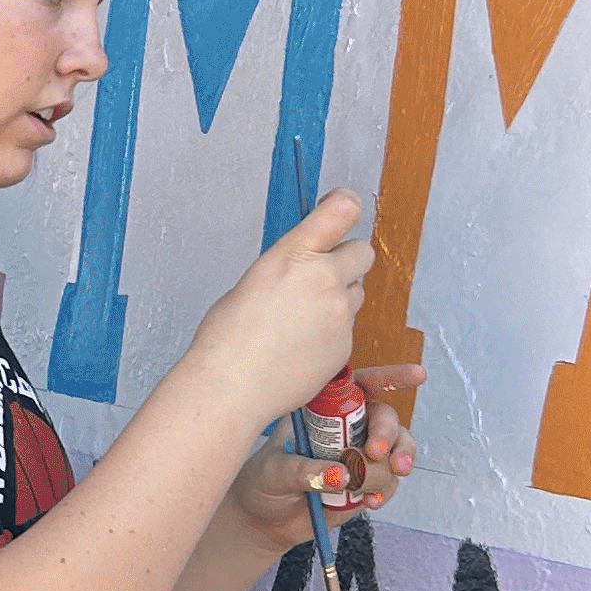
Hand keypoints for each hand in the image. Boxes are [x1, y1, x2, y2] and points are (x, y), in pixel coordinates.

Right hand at [188, 191, 372, 428]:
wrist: (232, 386)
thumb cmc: (227, 338)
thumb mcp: (253, 281)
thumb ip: (288, 266)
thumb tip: (303, 266)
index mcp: (294, 254)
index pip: (342, 209)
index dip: (344, 204)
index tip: (339, 208)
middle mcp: (324, 279)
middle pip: (362, 252)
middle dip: (346, 259)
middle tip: (321, 274)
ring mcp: (340, 313)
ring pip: (357, 292)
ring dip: (339, 298)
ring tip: (303, 319)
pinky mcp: (346, 344)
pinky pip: (348, 327)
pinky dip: (332, 331)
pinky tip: (301, 344)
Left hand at [225, 370, 423, 549]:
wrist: (264, 520)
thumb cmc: (263, 483)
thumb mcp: (275, 473)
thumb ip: (305, 471)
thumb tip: (341, 474)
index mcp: (322, 410)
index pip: (359, 386)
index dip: (389, 378)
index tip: (416, 376)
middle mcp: (346, 429)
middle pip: (384, 418)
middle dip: (388, 434)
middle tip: (375, 453)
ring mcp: (359, 456)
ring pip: (395, 449)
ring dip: (394, 463)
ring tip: (376, 483)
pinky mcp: (365, 484)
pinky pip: (388, 482)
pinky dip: (384, 490)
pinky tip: (369, 500)